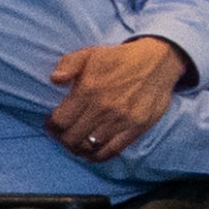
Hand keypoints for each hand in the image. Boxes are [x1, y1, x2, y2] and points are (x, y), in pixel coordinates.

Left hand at [50, 38, 187, 154]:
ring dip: (79, 148)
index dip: (51, 127)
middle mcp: (103, 108)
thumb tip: (55, 80)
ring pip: (89, 147)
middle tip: (64, 134)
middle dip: (63, 138)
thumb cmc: (118, 59)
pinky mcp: (136, 128)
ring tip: (77, 142)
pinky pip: (112, 150)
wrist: (157, 61)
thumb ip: (67, 64)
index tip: (52, 125)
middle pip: (72, 138)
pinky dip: (98, 156)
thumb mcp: (89, 53)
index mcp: (88, 90)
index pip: (60, 121)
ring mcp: (121, 120)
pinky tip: (93, 151)